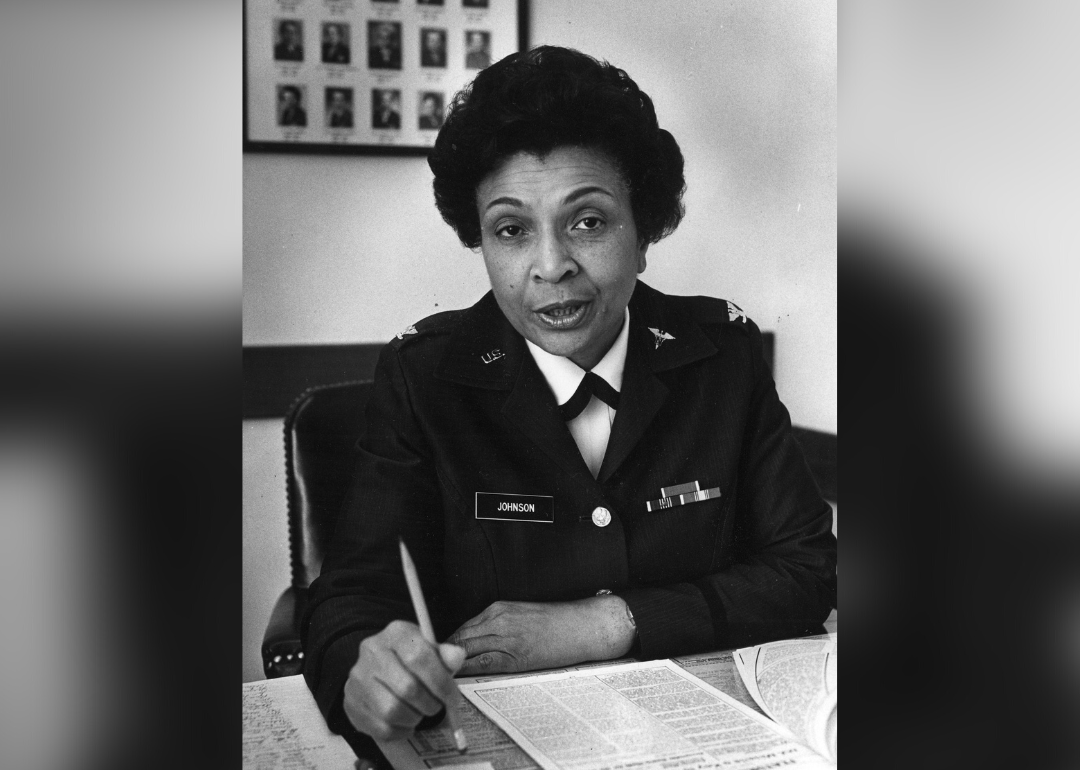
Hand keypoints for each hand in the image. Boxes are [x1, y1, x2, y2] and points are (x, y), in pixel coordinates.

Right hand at [342, 620, 465, 740]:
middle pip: (407, 687)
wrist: (377, 670)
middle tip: (437, 706)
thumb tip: (456, 656)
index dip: (440, 682)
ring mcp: (358, 678)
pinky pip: (382, 728)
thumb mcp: (430, 650)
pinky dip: (401, 730)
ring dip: (415, 718)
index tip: (451, 697)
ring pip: (392, 711)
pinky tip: (405, 721)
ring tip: (420, 712)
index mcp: (396, 632)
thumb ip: (445, 655)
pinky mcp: (351, 703)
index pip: (419, 657)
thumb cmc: (411, 661)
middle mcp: (372, 651)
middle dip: (429, 703)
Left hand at [446, 596, 635, 675]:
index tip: (437, 657)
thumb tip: (474, 645)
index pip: (462, 628)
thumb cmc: (556, 623)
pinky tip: (458, 678)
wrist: (582, 626)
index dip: (446, 645)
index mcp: (498, 609)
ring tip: (438, 677)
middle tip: (431, 670)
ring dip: (451, 664)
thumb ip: (497, 627)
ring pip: (467, 650)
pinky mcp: (517, 654)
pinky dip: (467, 670)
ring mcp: (506, 636)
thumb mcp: (521, 616)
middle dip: (443, 655)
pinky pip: (484, 663)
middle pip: (459, 638)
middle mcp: (498, 619)